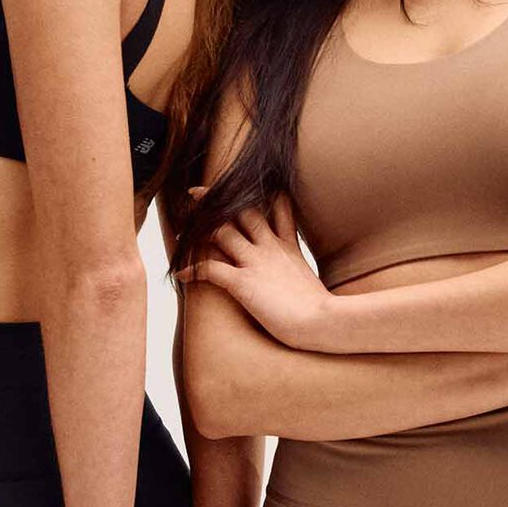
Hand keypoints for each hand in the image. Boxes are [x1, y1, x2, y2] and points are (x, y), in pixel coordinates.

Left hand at [175, 193, 331, 348]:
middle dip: (217, 199)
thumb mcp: (312, 280)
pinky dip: (193, 271)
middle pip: (242, 211)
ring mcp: (257, 262)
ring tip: (182, 234)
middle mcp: (270, 248)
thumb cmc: (323, 311)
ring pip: (221, 232)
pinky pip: (210, 270)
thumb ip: (298, 270)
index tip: (242, 185)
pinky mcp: (244, 282)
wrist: (325, 321)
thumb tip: (298, 279)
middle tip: (197, 194)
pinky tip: (181, 274)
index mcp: (288, 246)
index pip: (277, 206)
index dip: (260, 195)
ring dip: (198, 231)